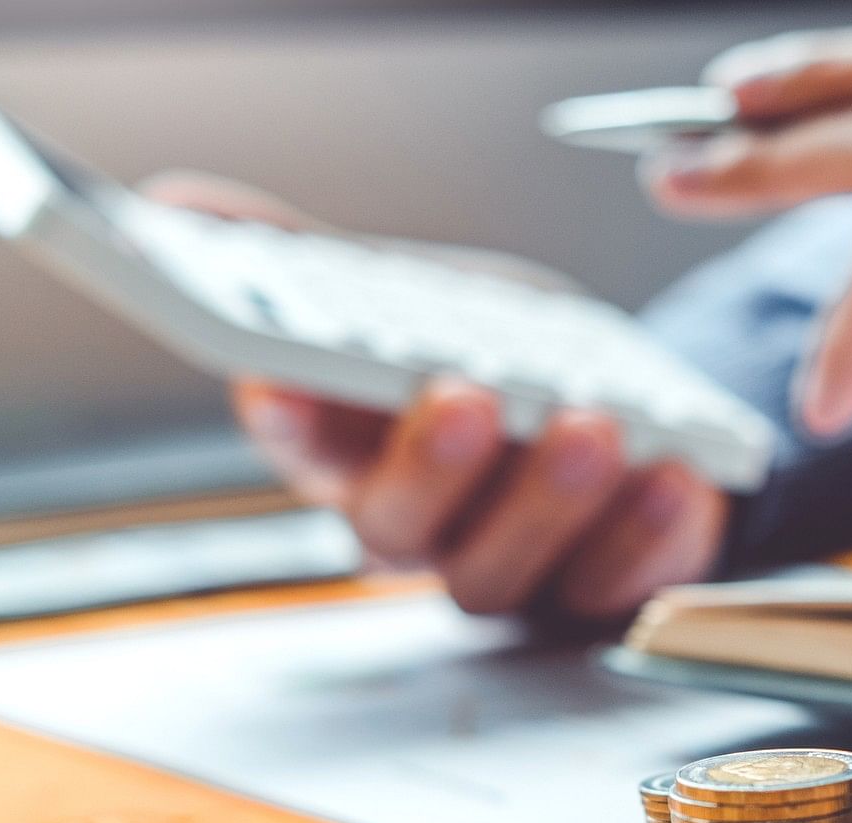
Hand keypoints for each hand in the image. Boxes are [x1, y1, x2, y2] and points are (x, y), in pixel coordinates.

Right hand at [140, 171, 728, 617]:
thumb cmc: (490, 363)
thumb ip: (308, 262)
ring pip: (501, 569)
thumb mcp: (410, 297)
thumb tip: (177, 203)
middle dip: (431, 464)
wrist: (621, 419)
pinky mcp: (597, 590)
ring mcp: (506, 569)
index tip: (283, 374)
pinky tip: (675, 474)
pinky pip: (614, 584)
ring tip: (593, 425)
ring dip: (547, 499)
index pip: (293, 441)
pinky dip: (648, 533)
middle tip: (468, 396)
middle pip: (395, 527)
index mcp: (348, 453)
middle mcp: (417, 528)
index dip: (282, 414)